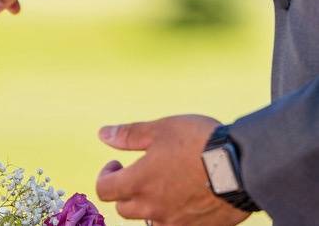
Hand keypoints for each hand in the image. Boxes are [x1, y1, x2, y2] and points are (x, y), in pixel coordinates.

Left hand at [96, 115, 250, 225]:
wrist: (243, 166)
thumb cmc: (199, 143)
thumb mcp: (160, 130)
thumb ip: (128, 135)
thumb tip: (103, 134)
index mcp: (138, 182)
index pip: (103, 190)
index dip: (105, 175)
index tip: (117, 164)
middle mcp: (153, 207)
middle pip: (123, 209)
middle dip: (125, 191)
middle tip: (139, 174)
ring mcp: (176, 222)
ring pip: (149, 221)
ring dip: (148, 206)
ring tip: (163, 186)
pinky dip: (173, 216)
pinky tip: (185, 198)